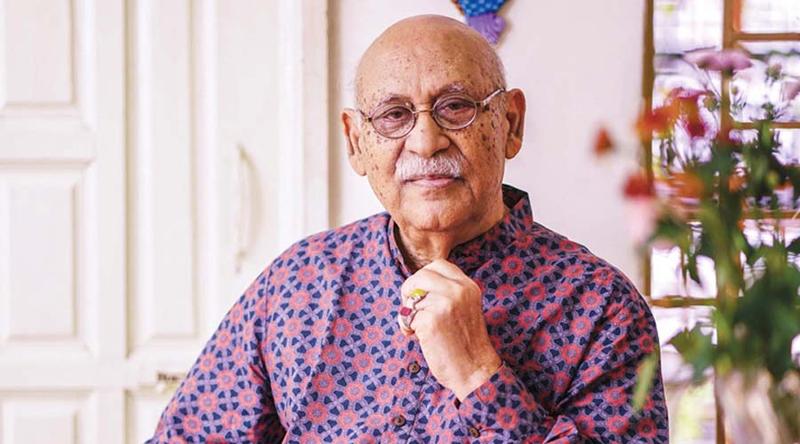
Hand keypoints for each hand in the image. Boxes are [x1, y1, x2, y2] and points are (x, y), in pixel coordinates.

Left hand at [397, 259, 501, 400]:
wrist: (475, 371)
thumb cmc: (465, 344)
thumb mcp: (465, 308)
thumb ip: (448, 293)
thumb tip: (415, 285)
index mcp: (469, 286)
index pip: (439, 265)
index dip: (424, 278)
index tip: (422, 294)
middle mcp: (458, 291)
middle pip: (420, 275)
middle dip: (409, 291)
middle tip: (411, 309)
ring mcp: (445, 304)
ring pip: (412, 298)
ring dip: (408, 314)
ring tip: (418, 329)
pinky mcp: (431, 320)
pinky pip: (408, 317)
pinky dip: (408, 328)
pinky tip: (419, 339)